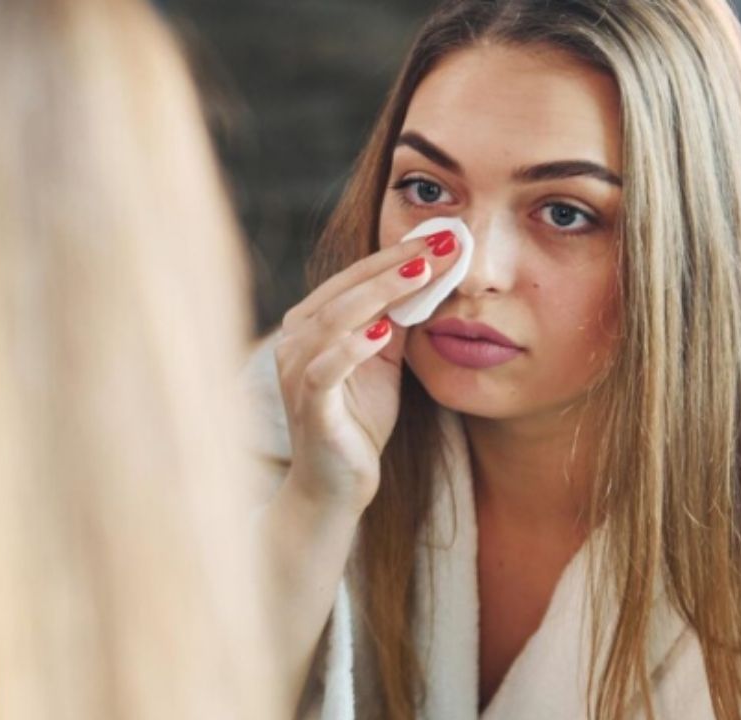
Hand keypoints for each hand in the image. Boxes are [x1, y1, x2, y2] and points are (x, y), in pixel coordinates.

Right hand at [273, 232, 461, 513]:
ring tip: (422, 275)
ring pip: (334, 319)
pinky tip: (384, 333)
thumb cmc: (357, 419)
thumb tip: (430, 276)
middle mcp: (295, 340)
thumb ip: (396, 320)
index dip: (399, 254)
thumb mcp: (384, 360)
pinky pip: (324, 369)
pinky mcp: (308, 404)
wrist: (336, 484)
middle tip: (443, 243)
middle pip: (346, 289)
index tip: (445, 235)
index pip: (356, 276)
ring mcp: (296, 371)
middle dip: (396, 264)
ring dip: (379, 294)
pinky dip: (352, 347)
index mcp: (311, 323)